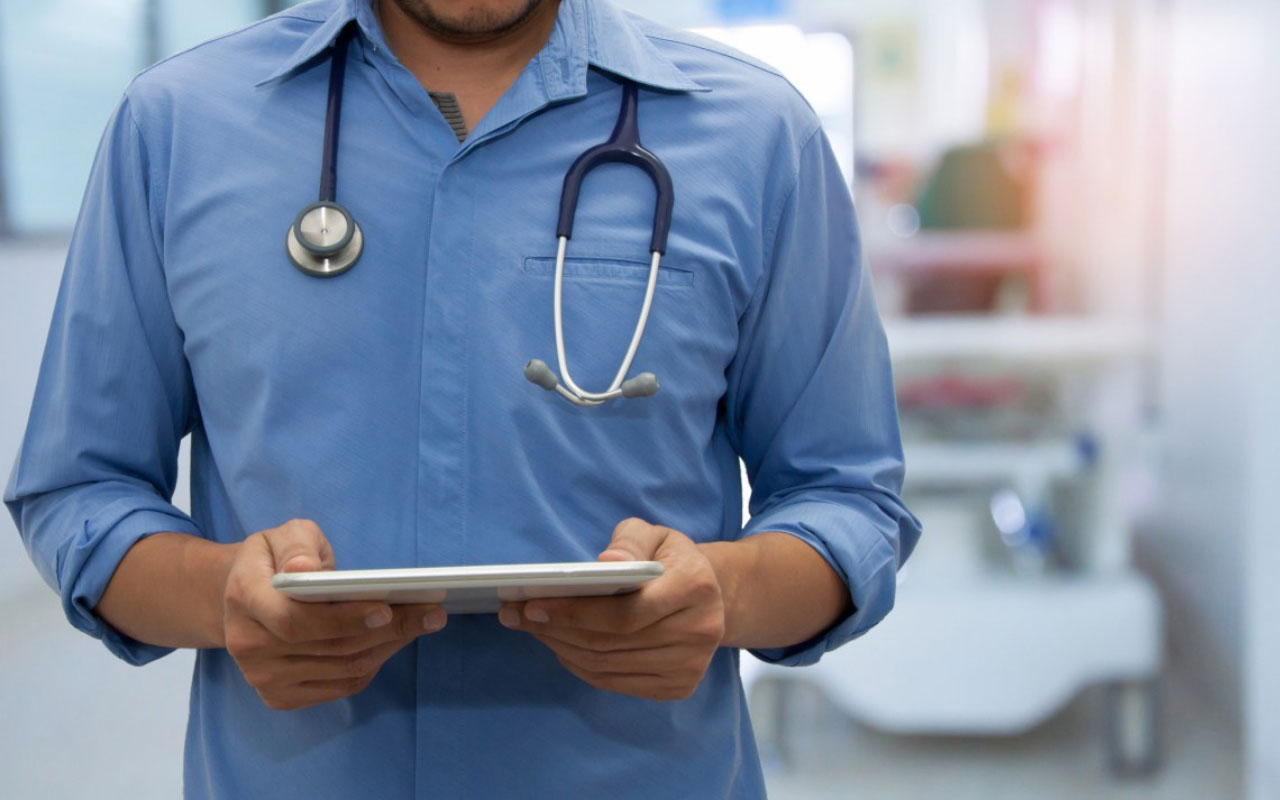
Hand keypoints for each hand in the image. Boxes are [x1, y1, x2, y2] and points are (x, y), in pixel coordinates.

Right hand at [222, 518, 445, 710]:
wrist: (241, 597)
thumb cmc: (273, 559)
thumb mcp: (282, 535)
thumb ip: (296, 546)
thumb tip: (306, 569)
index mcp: (244, 598)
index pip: (295, 620)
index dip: (343, 618)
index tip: (386, 608)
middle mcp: (248, 645)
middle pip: (330, 647)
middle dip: (387, 630)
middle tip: (431, 614)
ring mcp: (263, 677)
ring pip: (342, 670)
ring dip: (388, 647)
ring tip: (422, 623)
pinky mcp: (281, 697)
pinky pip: (341, 686)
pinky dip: (374, 663)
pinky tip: (395, 641)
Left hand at [498, 518, 724, 700]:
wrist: (708, 595)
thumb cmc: (669, 559)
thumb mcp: (654, 534)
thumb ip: (630, 541)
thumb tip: (607, 561)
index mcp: (696, 587)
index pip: (626, 613)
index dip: (574, 613)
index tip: (531, 604)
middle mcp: (700, 632)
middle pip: (611, 642)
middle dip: (556, 629)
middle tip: (516, 615)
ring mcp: (690, 666)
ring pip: (607, 666)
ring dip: (561, 648)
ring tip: (531, 628)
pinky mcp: (678, 687)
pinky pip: (614, 682)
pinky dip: (579, 665)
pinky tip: (559, 645)